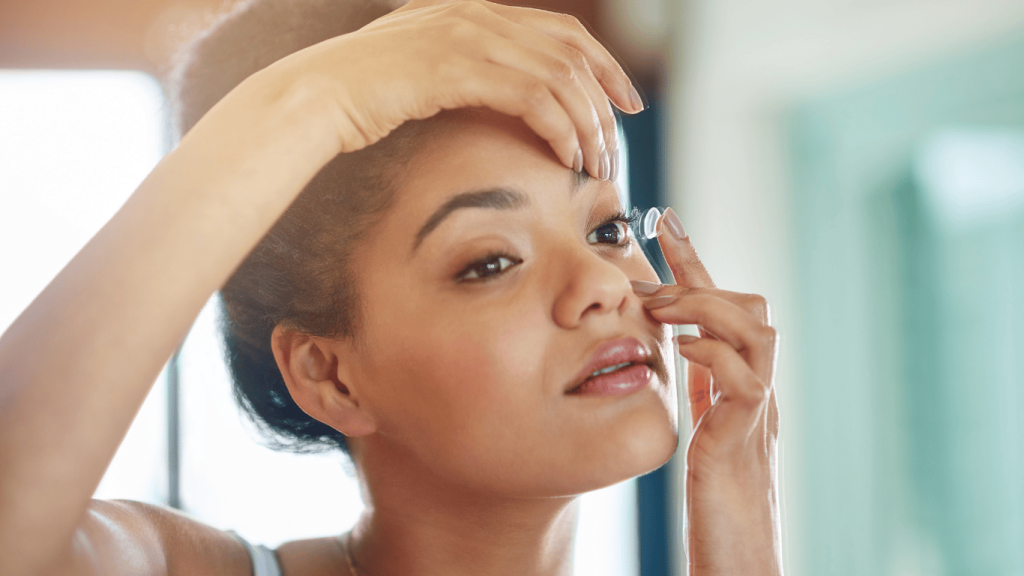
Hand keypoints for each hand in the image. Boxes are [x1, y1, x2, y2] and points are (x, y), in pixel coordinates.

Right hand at [258, 0, 642, 179]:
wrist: (316, 94)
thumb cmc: (363, 95)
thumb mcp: (423, 72)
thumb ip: (464, 70)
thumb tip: (500, 96)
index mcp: (475, 12)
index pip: (561, 30)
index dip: (603, 63)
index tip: (625, 99)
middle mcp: (478, 15)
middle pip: (572, 50)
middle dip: (607, 97)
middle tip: (620, 138)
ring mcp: (468, 37)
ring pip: (560, 77)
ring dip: (587, 125)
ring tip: (596, 164)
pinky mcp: (458, 68)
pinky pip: (535, 99)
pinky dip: (560, 131)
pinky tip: (566, 160)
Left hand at [631, 207, 781, 574]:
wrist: (740, 553)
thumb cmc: (717, 498)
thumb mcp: (705, 427)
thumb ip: (701, 388)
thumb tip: (676, 348)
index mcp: (739, 382)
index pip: (720, 308)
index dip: (693, 261)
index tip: (661, 219)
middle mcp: (756, 388)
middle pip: (753, 307)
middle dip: (699, 279)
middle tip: (648, 277)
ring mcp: (757, 411)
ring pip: (758, 330)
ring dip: (705, 309)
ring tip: (660, 310)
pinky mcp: (745, 438)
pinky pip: (745, 379)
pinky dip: (713, 354)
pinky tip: (681, 352)